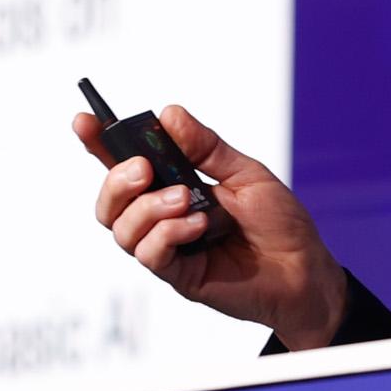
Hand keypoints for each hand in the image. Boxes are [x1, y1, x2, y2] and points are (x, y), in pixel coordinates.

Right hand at [72, 104, 349, 346]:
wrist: (306, 271)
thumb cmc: (278, 222)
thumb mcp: (246, 173)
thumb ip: (205, 148)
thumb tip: (168, 115)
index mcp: (174, 185)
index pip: (125, 163)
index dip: (99, 144)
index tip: (84, 121)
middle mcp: (163, 217)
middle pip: (110, 202)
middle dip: (116, 180)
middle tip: (144, 167)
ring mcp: (169, 247)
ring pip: (122, 230)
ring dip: (147, 208)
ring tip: (186, 200)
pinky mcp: (180, 275)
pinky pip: (150, 255)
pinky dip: (167, 234)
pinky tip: (198, 226)